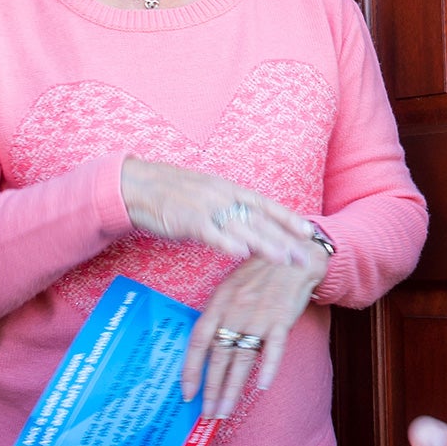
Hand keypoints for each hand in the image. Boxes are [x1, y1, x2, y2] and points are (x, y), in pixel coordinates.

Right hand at [120, 159, 321, 270]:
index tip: (308, 231)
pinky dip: (227, 243)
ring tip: (284, 259)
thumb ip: (227, 206)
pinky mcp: (188, 220)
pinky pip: (212, 233)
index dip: (288, 218)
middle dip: (285, 240)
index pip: (266, 205)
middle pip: (260, 220)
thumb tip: (246, 222)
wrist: (137, 186)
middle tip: (305, 256)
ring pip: (242, 228)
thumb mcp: (207, 194)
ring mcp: (207, 208)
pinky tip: (242, 253)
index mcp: (229, 189)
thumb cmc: (172, 193)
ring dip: (265, 245)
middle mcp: (223, 196)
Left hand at [182, 249, 328, 418]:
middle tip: (208, 413)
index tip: (188, 393)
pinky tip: (261, 387)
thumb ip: (220, 314)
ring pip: (242, 358)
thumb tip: (209, 346)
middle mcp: (235, 311)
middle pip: (219, 356)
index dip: (191, 369)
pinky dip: (268, 368)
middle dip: (211, 389)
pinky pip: (274, 348)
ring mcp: (258, 316)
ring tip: (225, 410)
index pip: (198, 341)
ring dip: (233, 388)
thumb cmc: (260, 271)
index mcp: (219, 302)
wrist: (294, 255)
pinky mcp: (282, 319)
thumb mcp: (231, 286)